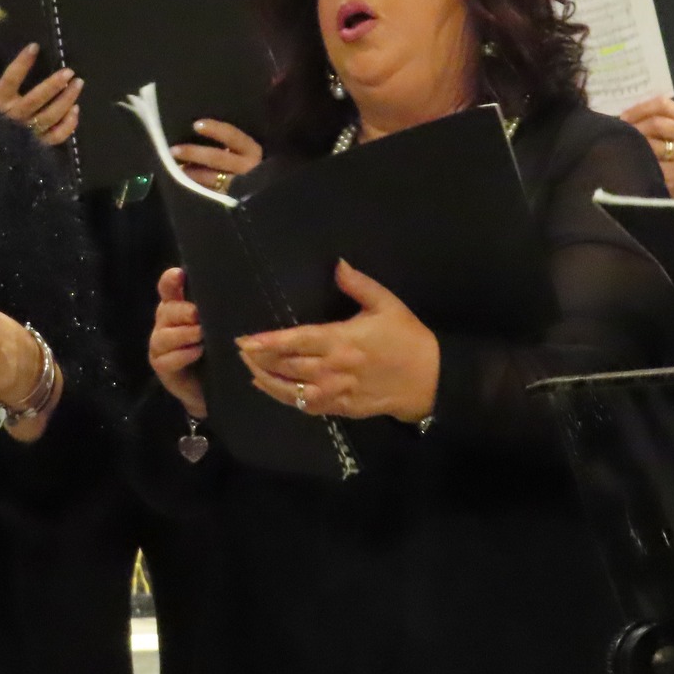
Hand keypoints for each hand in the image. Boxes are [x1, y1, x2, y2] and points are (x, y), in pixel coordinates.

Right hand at [0, 44, 82, 146]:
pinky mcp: (36, 144)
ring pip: (50, 116)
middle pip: (37, 99)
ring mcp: (27, 131)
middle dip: (54, 85)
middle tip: (69, 71)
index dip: (22, 63)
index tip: (34, 47)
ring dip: (66, 100)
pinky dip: (68, 126)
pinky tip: (76, 111)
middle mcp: (14, 116)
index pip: (11, 79)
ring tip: (78, 83)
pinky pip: (55, 136)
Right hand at [149, 269, 207, 418]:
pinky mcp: (161, 365)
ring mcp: (160, 344)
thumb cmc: (218, 349)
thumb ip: (221, 310)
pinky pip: (166, 359)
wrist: (214, 387)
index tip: (179, 274)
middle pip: (167, 310)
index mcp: (178, 305)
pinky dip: (181, 355)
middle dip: (182, 311)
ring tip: (200, 335)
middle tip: (197, 314)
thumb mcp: (222, 326)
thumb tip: (237, 294)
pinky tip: (196, 352)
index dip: (170, 280)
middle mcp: (166, 321)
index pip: (168, 287)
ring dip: (183, 334)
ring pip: (164, 335)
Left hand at [170, 120, 262, 192]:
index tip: (195, 125)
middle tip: (174, 150)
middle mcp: (246, 166)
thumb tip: (201, 128)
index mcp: (251, 150)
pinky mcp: (232, 198)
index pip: (232, 135)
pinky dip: (197, 184)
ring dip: (191, 172)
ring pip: (211, 177)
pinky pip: (211, 190)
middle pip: (217, 157)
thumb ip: (231, 141)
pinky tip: (185, 181)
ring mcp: (239, 184)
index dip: (214, 129)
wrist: (268, 192)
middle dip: (194, 153)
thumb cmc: (253, 163)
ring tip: (176, 168)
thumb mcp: (247, 149)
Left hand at [235, 260, 438, 423]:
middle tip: (240, 350)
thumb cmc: (408, 338)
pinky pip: (308, 406)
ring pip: (292, 390)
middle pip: (287, 367)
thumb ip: (358, 285)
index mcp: (341, 340)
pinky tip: (272, 389)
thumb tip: (337, 264)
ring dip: (267, 380)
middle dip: (260, 359)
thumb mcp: (387, 304)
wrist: (432, 379)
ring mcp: (336, 392)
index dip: (267, 342)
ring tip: (250, 368)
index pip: (296, 341)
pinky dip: (286, 398)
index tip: (245, 340)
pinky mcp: (342, 408)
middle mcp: (333, 369)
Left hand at [620, 97, 673, 198]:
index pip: (662, 104)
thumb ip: (648, 119)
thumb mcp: (664, 131)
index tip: (623, 117)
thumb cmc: (664, 150)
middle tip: (619, 135)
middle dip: (634, 128)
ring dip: (633, 146)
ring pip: (652, 145)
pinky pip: (653, 165)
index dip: (639, 109)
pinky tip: (630, 165)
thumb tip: (620, 116)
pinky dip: (638, 164)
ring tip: (622, 149)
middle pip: (656, 123)